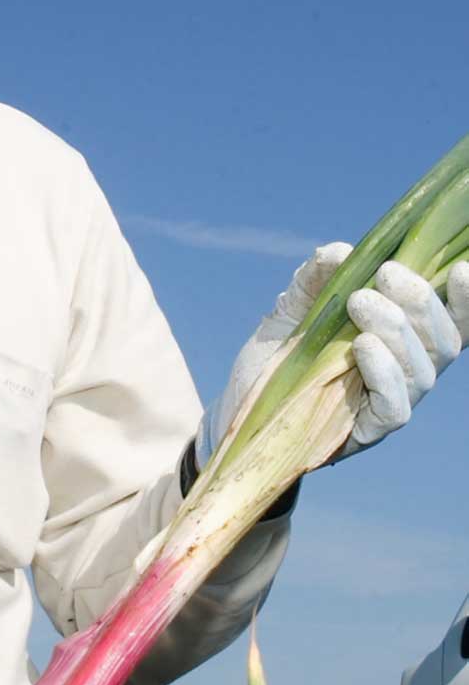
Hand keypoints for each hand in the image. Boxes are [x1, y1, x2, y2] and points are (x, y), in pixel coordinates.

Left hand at [199, 245, 468, 468]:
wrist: (237, 404)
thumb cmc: (275, 355)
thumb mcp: (291, 308)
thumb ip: (316, 277)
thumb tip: (342, 252)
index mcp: (401, 340)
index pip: (453, 322)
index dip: (467, 300)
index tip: (461, 269)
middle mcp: (405, 372)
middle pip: (444, 341)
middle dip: (421, 301)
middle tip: (385, 274)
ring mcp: (388, 403)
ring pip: (423, 371)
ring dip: (398, 330)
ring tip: (360, 303)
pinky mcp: (366, 432)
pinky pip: (395, 409)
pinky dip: (385, 374)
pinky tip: (362, 347)